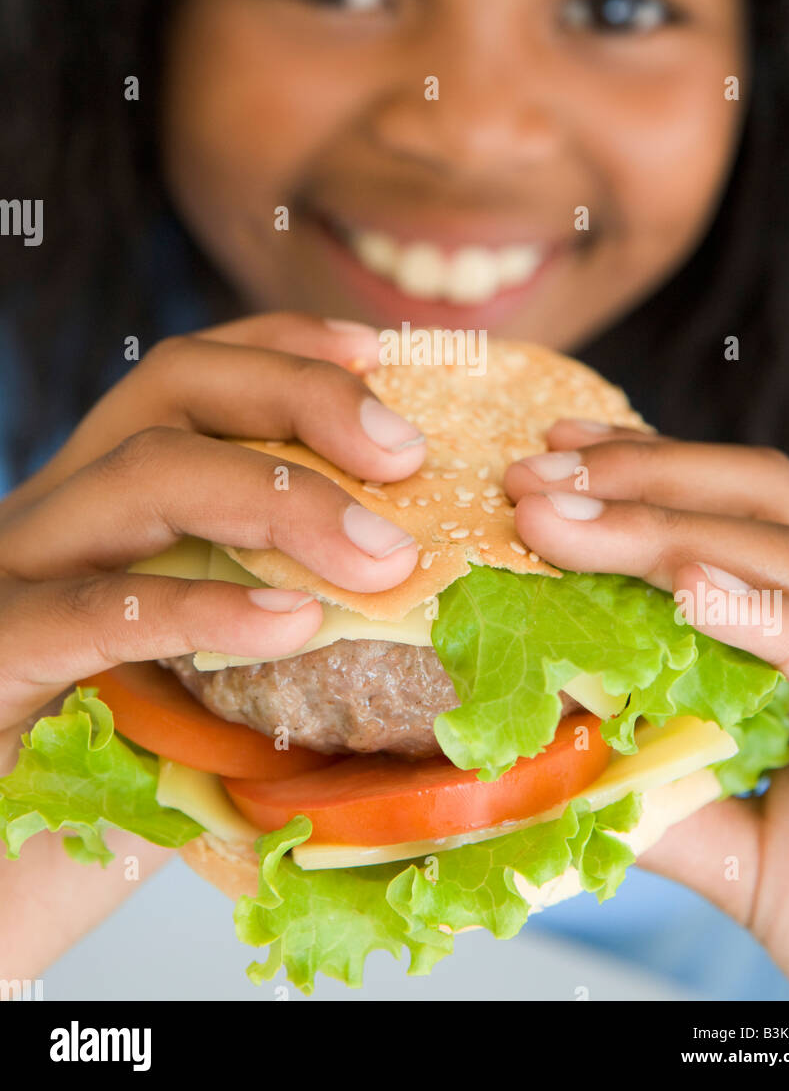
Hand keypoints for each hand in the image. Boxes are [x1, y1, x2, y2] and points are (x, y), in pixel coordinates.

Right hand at [0, 312, 423, 771]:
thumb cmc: (120, 778)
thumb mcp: (208, 672)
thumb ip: (283, 607)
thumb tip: (414, 578)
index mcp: (105, 502)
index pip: (191, 375)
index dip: (287, 345)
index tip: (380, 354)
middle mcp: (54, 515)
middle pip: (171, 386)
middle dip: (303, 397)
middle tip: (406, 455)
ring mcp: (15, 576)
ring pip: (143, 472)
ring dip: (282, 500)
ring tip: (381, 556)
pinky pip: (99, 608)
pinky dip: (205, 607)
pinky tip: (292, 623)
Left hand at [504, 423, 788, 999]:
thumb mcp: (732, 846)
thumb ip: (654, 792)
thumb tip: (545, 753)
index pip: (733, 512)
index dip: (644, 468)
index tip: (548, 454)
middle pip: (759, 500)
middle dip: (636, 476)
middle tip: (530, 477)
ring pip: (787, 556)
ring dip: (662, 529)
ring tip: (562, 522)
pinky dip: (762, 613)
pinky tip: (686, 588)